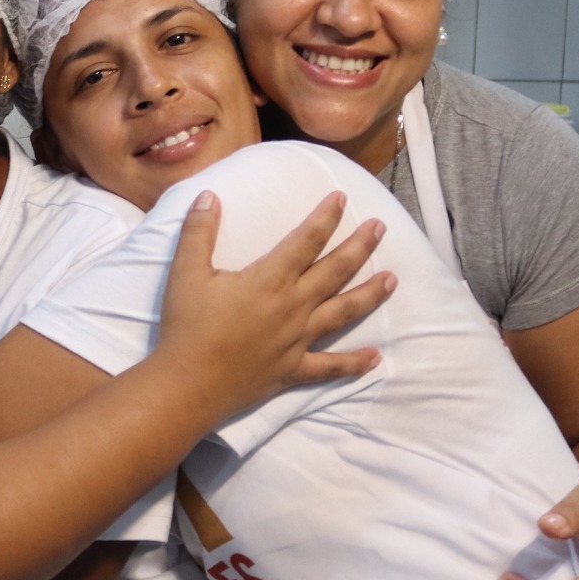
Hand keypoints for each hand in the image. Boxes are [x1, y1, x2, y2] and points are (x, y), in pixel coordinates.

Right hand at [156, 191, 393, 419]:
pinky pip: (331, 367)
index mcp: (269, 280)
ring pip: (344, 312)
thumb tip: (208, 195)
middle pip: (335, 271)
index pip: (305, 241)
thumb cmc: (187, 327)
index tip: (342, 197)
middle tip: (380, 227)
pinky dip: (355, 363)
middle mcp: (292, 307)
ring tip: (393, 279)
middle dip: (360, 246)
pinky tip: (376, 358)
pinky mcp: (293, 370)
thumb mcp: (184, 273)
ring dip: (370, 294)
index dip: (325, 217)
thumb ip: (198, 232)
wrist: (188, 384)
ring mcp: (298, 340)